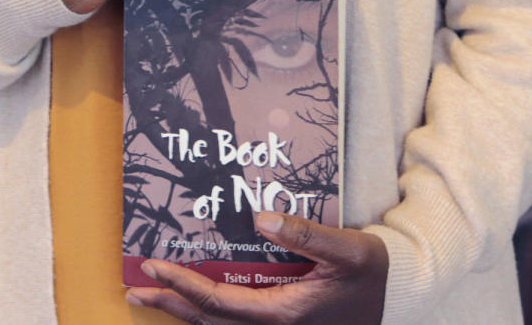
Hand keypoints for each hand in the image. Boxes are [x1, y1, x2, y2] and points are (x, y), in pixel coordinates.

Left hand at [125, 212, 387, 324]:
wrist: (397, 298)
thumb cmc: (373, 273)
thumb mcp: (348, 249)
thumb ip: (306, 233)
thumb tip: (261, 216)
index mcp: (286, 311)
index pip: (220, 302)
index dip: (184, 286)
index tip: (155, 269)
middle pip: (210, 322)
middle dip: (170, 304)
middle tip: (135, 289)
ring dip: (184, 311)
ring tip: (151, 296)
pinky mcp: (283, 323)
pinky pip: (235, 323)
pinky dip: (208, 313)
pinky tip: (194, 300)